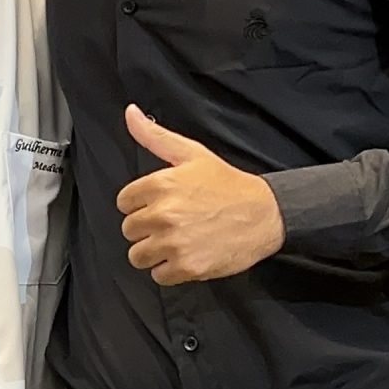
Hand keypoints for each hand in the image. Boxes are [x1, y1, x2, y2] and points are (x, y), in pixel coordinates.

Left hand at [117, 104, 285, 284]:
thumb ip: (155, 136)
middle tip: (172, 223)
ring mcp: (174, 242)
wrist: (264, 214)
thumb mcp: (191, 153)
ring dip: (153, 252)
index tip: (159, 204)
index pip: (124, 202)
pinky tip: (186, 255)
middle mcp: (163, 214)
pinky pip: (158, 275)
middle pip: (129, 230)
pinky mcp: (187, 267)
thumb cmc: (227, 184)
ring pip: (138, 256)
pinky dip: (170, 270)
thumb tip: (130, 113)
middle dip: (146, 228)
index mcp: (160, 184)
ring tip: (176, 241)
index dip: (141, 204)